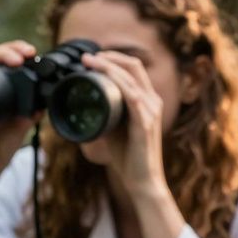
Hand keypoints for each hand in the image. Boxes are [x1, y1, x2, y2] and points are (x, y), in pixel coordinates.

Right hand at [0, 40, 38, 176]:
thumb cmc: (3, 144)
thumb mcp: (22, 125)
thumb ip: (31, 112)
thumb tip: (43, 103)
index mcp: (2, 87)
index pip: (8, 60)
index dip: (19, 50)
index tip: (33, 52)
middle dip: (10, 49)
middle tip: (26, 53)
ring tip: (14, 60)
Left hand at [80, 51, 167, 193]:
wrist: (142, 181)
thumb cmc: (128, 157)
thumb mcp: (114, 127)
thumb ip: (106, 112)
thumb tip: (84, 102)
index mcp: (148, 101)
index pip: (134, 68)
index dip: (113, 58)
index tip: (92, 58)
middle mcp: (153, 102)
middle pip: (134, 66)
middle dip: (109, 57)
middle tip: (86, 57)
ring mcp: (151, 111)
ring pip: (131, 77)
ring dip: (109, 66)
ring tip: (89, 62)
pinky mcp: (145, 123)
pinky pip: (132, 96)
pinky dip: (117, 82)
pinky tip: (104, 76)